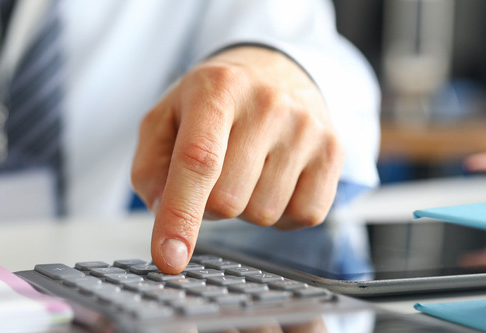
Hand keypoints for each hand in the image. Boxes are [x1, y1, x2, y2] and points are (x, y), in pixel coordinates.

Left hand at [132, 47, 343, 273]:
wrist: (274, 73)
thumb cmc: (211, 105)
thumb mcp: (164, 120)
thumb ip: (151, 169)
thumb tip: (166, 213)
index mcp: (217, 89)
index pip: (198, 161)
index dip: (181, 215)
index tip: (169, 258)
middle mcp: (267, 103)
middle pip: (227, 200)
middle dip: (208, 204)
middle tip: (214, 173)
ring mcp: (307, 127)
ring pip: (263, 213)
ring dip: (245, 206)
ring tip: (246, 168)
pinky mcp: (334, 151)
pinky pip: (304, 215)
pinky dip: (281, 212)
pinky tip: (274, 179)